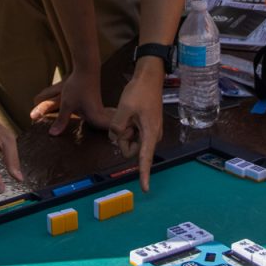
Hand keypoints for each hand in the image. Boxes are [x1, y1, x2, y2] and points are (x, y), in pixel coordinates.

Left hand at [29, 72, 115, 135]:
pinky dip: (101, 121)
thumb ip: (61, 120)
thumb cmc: (78, 86)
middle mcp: (99, 113)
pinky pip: (99, 116)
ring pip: (103, 122)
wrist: (85, 69)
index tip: (118, 144)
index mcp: (95, 115)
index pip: (108, 130)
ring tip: (110, 137)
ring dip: (105, 128)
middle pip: (107, 128)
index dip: (115, 137)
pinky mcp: (95, 104)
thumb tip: (53, 135)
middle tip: (116, 143)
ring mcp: (98, 108)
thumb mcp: (67, 104)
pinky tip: (97, 124)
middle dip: (112, 135)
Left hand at [108, 70, 163, 191]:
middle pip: (131, 150)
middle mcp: (151, 136)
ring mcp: (149, 131)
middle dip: (122, 139)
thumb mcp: (124, 108)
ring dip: (123, 132)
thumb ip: (116, 126)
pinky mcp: (145, 127)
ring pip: (130, 142)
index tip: (145, 188)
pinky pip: (132, 134)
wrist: (149, 77)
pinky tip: (129, 114)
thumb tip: (114, 137)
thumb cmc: (140, 92)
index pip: (145, 158)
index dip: (144, 174)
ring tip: (126, 116)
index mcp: (150, 133)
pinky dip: (126, 128)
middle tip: (122, 122)